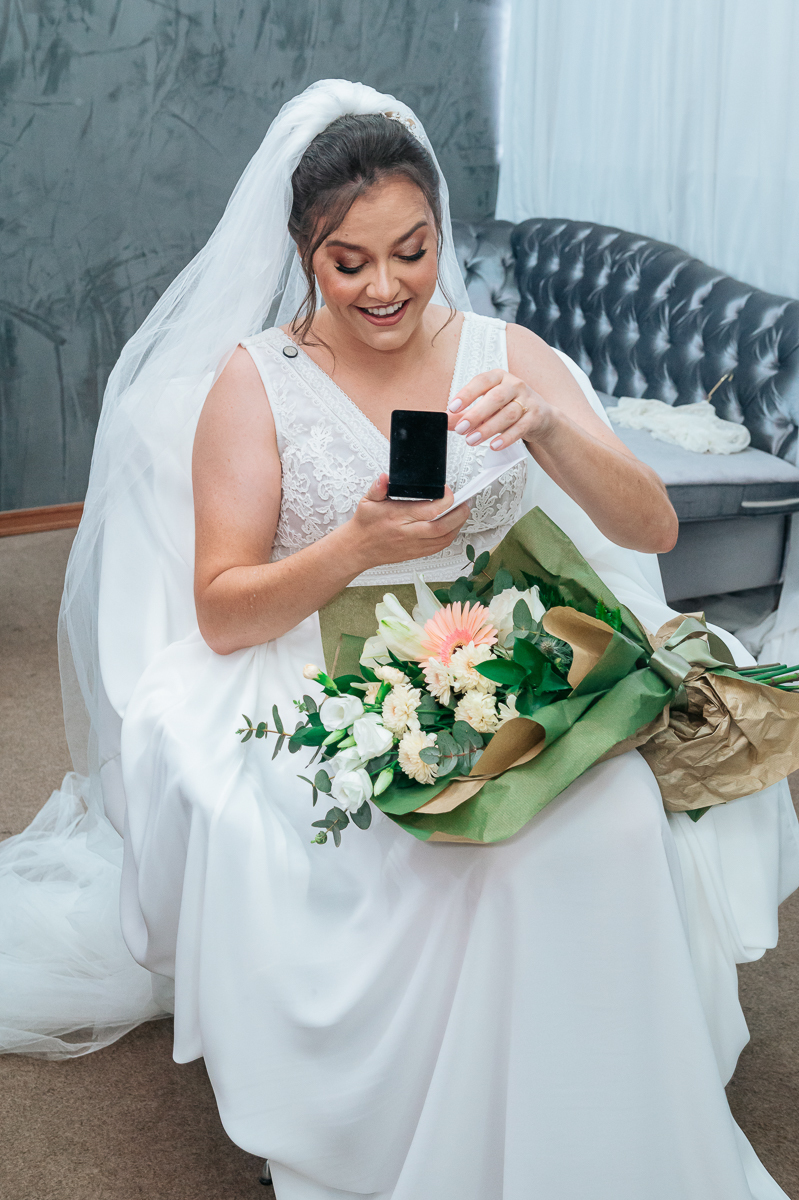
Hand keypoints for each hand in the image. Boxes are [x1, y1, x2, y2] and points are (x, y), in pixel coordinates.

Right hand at [345, 474, 468, 569]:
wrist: (358, 549)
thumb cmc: (365, 525)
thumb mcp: (367, 501)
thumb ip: (378, 488)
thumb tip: (385, 478)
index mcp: (397, 517)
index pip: (429, 510)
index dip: (445, 499)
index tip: (447, 491)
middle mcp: (407, 533)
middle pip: (441, 526)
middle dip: (459, 514)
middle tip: (466, 502)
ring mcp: (413, 545)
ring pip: (443, 538)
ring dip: (458, 526)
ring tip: (462, 512)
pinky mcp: (416, 553)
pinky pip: (439, 547)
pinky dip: (450, 537)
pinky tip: (453, 527)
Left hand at [447, 369, 552, 449]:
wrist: (541, 416)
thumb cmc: (509, 407)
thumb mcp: (486, 408)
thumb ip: (466, 414)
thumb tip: (446, 421)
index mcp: (498, 377)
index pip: (481, 381)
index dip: (466, 394)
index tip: (452, 408)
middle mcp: (514, 385)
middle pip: (495, 398)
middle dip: (476, 415)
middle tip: (461, 429)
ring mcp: (527, 400)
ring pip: (508, 414)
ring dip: (488, 429)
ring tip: (472, 440)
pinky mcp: (536, 416)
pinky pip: (520, 428)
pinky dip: (506, 438)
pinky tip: (494, 446)